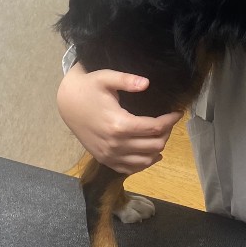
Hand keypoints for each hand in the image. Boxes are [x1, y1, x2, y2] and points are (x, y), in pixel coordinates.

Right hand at [56, 63, 181, 173]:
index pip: (154, 128)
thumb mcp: (106, 77)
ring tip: (160, 133)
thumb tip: (147, 83)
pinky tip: (149, 151)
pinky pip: (130, 169)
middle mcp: (115, 145)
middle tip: (168, 120)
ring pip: (145, 161)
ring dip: (157, 148)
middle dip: (166, 132)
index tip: (178, 112)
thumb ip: (127, 80)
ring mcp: (109, 155)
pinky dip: (144, 162)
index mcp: (118, 124)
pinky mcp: (104, 160)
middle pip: (153, 145)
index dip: (170, 121)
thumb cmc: (89, 87)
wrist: (67, 103)